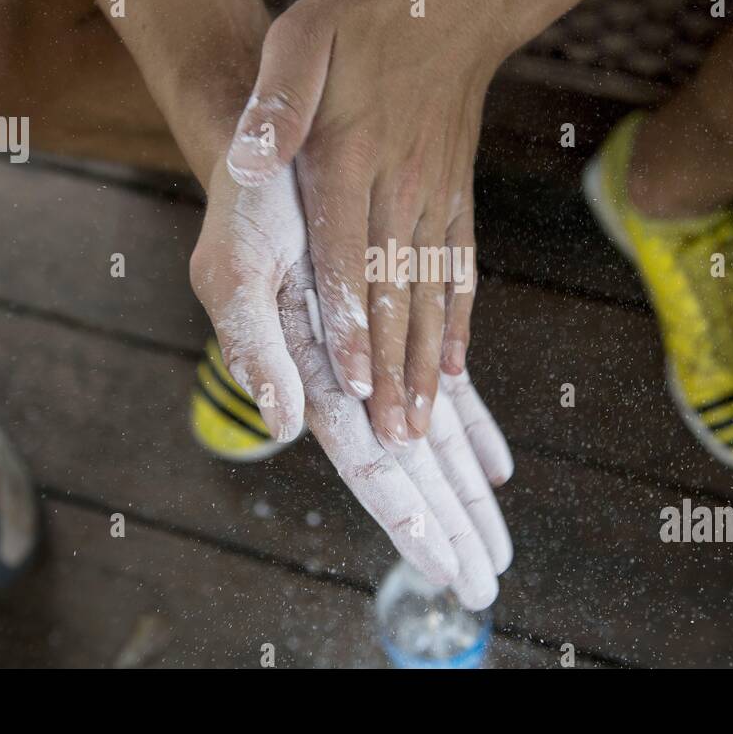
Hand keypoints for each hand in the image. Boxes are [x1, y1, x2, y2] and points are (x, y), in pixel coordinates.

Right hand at [190, 164, 513, 607]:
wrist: (278, 150)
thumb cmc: (247, 208)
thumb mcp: (235, 268)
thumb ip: (254, 346)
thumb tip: (281, 423)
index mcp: (309, 374)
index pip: (366, 462)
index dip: (404, 514)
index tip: (442, 562)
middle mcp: (348, 377)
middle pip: (410, 468)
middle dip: (448, 525)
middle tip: (485, 582)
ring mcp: (379, 354)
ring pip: (434, 439)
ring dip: (465, 492)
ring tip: (497, 547)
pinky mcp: (402, 327)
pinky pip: (444, 391)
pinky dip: (472, 430)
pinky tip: (495, 468)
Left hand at [221, 0, 503, 450]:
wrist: (452, 2)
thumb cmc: (362, 19)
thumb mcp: (302, 36)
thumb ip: (277, 101)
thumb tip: (248, 160)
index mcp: (349, 159)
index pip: (348, 256)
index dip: (350, 326)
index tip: (354, 387)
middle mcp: (399, 188)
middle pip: (394, 295)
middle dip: (393, 372)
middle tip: (396, 443)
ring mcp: (436, 198)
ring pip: (431, 296)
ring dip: (428, 365)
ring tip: (426, 427)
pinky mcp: (457, 199)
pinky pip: (461, 272)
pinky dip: (459, 325)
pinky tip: (461, 369)